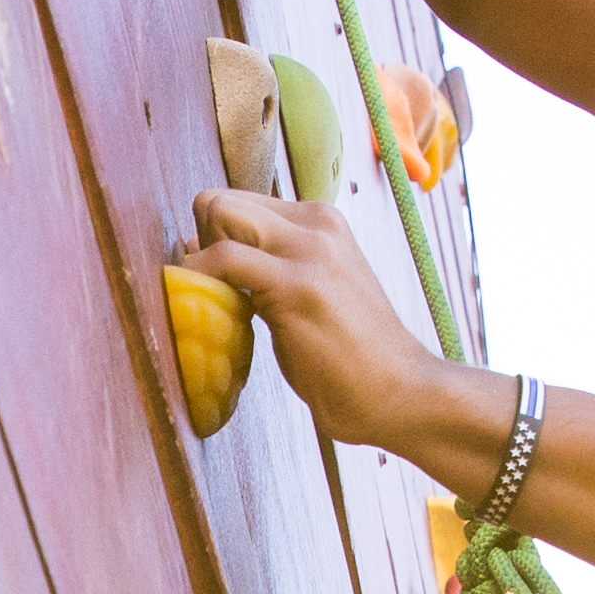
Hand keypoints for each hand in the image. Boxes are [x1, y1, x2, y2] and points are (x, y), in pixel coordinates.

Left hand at [181, 184, 446, 458]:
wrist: (399, 393)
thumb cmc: (350, 358)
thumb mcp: (308, 294)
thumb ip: (266, 269)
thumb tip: (201, 250)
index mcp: (321, 221)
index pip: (239, 202)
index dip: (212, 239)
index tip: (214, 281)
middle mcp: (316, 224)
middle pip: (220, 200)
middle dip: (197, 241)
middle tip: (208, 293)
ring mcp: (308, 250)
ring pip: (217, 213)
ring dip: (195, 260)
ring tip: (208, 307)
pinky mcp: (295, 285)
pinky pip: (221, 260)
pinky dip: (197, 280)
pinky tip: (206, 315)